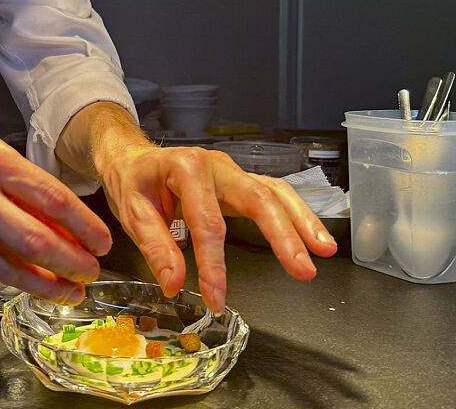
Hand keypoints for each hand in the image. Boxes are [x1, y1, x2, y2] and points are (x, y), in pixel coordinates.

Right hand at [0, 118, 112, 303]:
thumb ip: (23, 180)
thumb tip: (66, 220)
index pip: (51, 198)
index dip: (84, 226)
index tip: (102, 241)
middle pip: (35, 241)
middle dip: (72, 263)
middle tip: (91, 272)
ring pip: (9, 268)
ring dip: (47, 285)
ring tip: (70, 291)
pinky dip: (14, 280)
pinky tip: (33, 284)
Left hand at [99, 143, 337, 310]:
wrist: (131, 156)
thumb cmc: (132, 181)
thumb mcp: (131, 211)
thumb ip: (155, 246)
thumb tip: (175, 282)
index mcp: (186, 167)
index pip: (207, 222)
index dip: (213, 264)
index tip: (216, 298)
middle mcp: (217, 165)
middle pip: (257, 198)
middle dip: (283, 235)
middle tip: (303, 269)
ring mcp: (233, 171)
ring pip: (275, 192)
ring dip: (302, 221)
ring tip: (324, 251)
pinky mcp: (240, 182)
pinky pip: (274, 195)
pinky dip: (296, 214)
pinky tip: (312, 236)